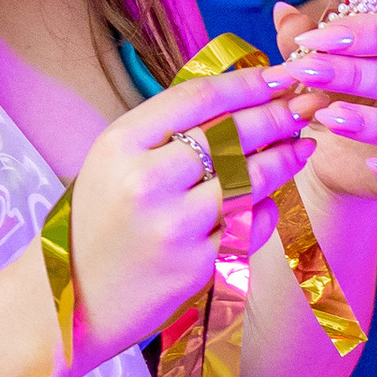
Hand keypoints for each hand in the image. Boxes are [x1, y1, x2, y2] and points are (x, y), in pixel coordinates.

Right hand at [64, 63, 318, 366]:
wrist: (75, 300)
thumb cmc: (99, 224)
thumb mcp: (114, 163)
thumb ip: (164, 132)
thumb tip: (235, 100)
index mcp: (121, 143)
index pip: (199, 98)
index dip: (246, 83)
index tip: (276, 75)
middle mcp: (146, 180)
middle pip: (231, 134)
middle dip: (275, 117)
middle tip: (301, 108)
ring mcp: (173, 224)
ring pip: (249, 179)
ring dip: (284, 159)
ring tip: (302, 146)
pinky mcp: (196, 263)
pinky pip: (248, 225)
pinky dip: (264, 209)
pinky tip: (271, 199)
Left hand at [277, 2, 376, 204]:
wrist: (347, 154)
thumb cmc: (349, 92)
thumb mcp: (327, 62)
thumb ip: (310, 40)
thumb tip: (282, 12)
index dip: (365, 32)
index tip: (314, 39)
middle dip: (353, 75)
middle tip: (305, 72)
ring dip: (373, 123)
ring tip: (327, 118)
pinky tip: (375, 167)